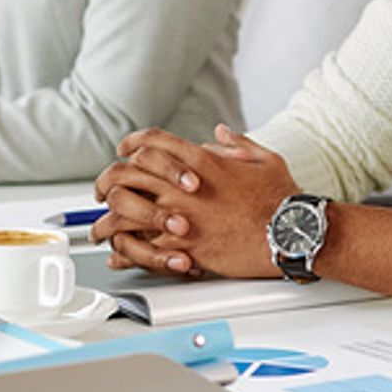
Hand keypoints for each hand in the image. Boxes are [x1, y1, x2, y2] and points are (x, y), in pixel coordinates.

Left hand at [92, 125, 295, 278]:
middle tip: (101, 191)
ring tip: (98, 231)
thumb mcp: (263, 158)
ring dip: (105, 222)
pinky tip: (118, 256)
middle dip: (105, 182)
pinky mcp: (183, 246)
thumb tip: (220, 134)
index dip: (131, 144)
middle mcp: (182, 185)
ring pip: (122, 213)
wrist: (292, 233)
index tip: (122, 151)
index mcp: (200, 160)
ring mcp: (179, 216)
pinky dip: (124, 253)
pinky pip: (140, 249)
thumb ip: (236, 143)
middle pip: (124, 175)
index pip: (151, 142)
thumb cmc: (282, 199)